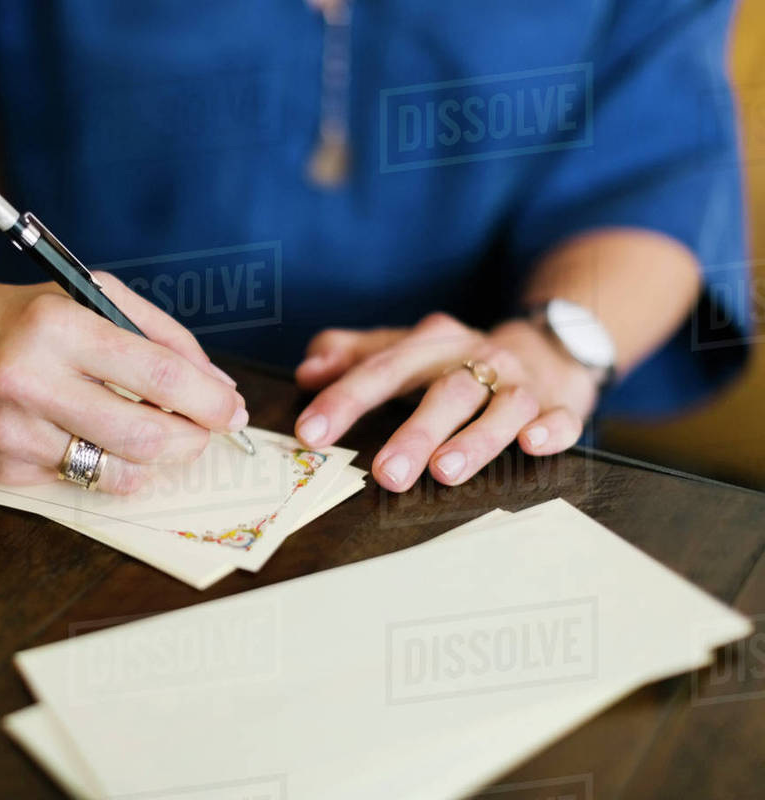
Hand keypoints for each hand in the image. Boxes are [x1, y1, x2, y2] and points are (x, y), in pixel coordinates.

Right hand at [0, 272, 247, 493]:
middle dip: (192, 440)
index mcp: (57, 325)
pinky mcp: (4, 471)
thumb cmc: (10, 318)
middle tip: (204, 432)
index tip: (230, 408)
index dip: (209, 400)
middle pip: (145, 437)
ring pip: (118, 472)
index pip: (158, 375)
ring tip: (161, 438)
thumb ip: (154, 332)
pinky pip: (83, 482)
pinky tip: (101, 441)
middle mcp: (31, 380)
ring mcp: (14, 433)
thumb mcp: (81, 296)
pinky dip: (109, 466)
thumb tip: (215, 384)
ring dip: (156, 461)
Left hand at [293, 313, 600, 490]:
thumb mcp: (403, 349)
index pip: (382, 368)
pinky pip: (560, 417)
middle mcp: (475, 358)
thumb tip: (307, 371)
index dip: (344, 399)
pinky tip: (533, 445)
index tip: (311, 432)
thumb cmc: (453, 361)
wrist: (543, 347)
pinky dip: (551, 429)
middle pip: (444, 391)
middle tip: (384, 474)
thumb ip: (352, 356)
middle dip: (414, 433)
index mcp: (430, 343)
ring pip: (500, 407)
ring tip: (446, 472)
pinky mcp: (558, 405)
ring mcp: (519, 383)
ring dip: (475, 439)